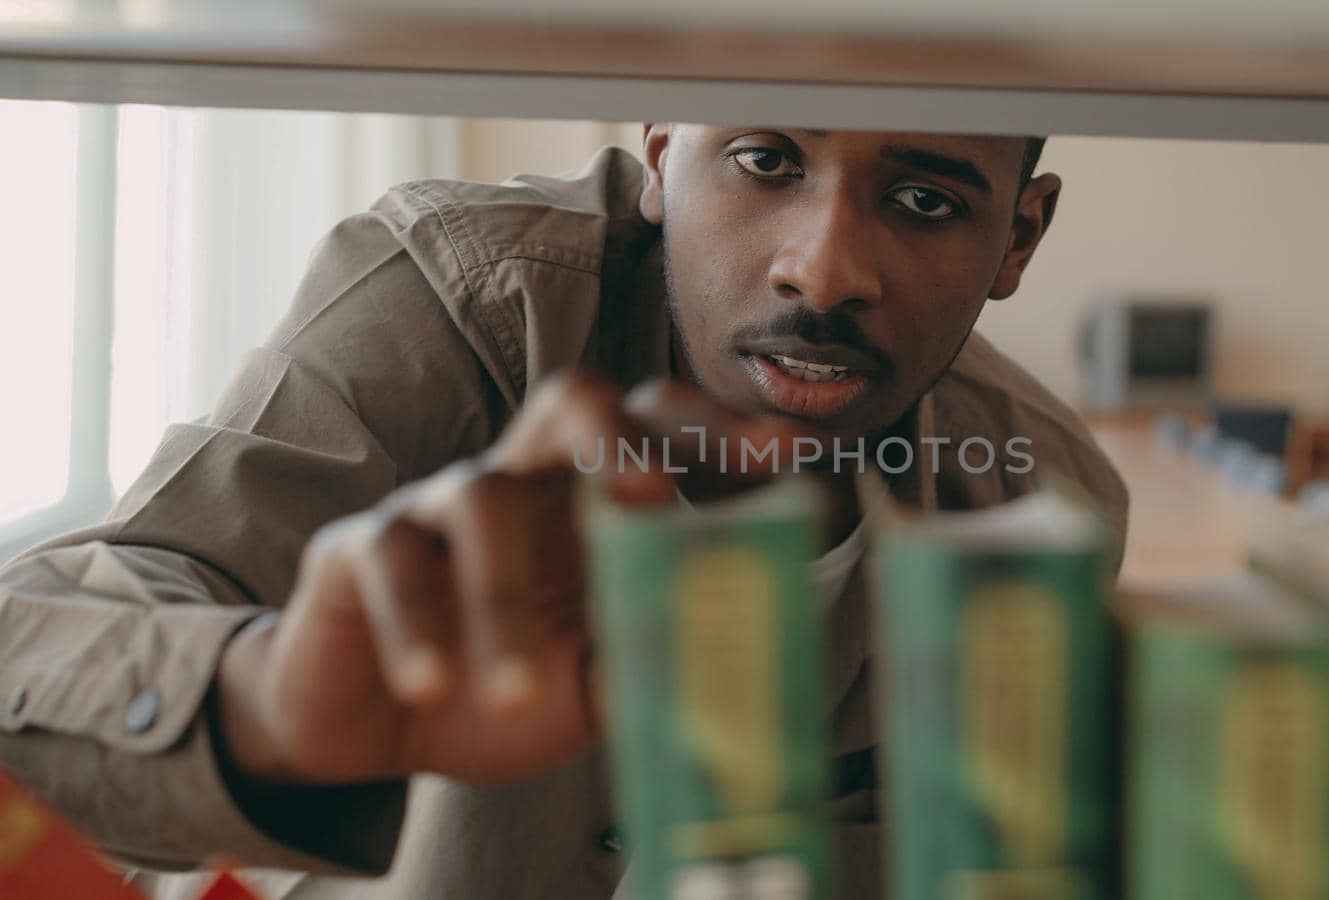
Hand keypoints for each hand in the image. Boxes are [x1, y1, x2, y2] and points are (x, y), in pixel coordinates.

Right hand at [215, 373, 797, 786]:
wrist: (376, 733)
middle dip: (621, 435)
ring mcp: (438, 504)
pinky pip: (390, 559)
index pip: (663, 435)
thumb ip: (656, 661)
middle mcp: (526, 480)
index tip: (791, 457)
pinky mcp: (360, 546)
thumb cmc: (503, 688)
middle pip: (573, 402)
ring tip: (515, 696)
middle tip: (653, 496)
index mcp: (595, 501)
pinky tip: (431, 689)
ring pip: (481, 499)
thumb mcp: (594, 686)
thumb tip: (745, 662)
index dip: (723, 438)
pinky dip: (415, 625)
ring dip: (503, 601)